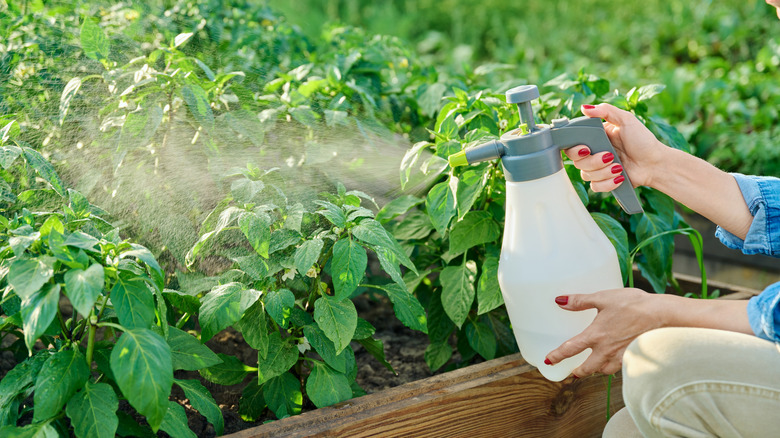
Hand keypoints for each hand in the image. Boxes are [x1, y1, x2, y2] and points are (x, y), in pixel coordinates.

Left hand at [544, 288, 663, 376]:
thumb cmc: (634, 305)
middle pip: (587, 369)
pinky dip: (614, 367)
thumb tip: (560, 301)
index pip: (570, 349)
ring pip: (604, 370)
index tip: (548, 361)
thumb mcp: (603, 298)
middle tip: (572, 372)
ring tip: (593, 367)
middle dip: (577, 372)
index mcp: (595, 336)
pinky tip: (615, 362)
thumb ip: (580, 301)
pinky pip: (620, 368)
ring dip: (596, 370)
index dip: (557, 356)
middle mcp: (606, 351)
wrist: (662, 315)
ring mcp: (621, 357)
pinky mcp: (634, 358)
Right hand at [563, 103, 666, 191]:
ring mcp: (598, 169)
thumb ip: (605, 110)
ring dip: (604, 172)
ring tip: (620, 166)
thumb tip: (584, 108)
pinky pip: (595, 187)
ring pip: (585, 175)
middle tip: (610, 156)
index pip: (572, 146)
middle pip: (577, 162)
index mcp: (594, 138)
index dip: (574, 150)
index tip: (586, 149)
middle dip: (593, 161)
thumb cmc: (643, 140)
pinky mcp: (604, 182)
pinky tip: (619, 177)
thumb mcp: (626, 120)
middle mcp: (593, 154)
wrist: (655, 163)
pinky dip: (607, 183)